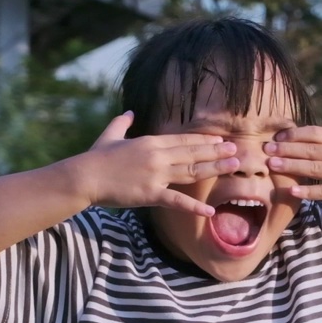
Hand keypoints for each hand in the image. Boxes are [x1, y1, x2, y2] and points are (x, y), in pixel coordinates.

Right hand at [83, 112, 239, 215]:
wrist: (84, 176)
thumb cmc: (95, 158)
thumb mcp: (110, 136)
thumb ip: (122, 123)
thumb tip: (128, 112)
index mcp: (150, 142)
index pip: (183, 140)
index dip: (204, 141)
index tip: (221, 140)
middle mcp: (157, 156)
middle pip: (193, 153)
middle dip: (217, 152)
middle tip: (237, 150)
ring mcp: (156, 175)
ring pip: (192, 172)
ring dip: (215, 169)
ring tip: (234, 167)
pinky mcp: (150, 194)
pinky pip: (176, 201)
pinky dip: (194, 206)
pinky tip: (209, 210)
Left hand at [264, 126, 321, 204]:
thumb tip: (295, 137)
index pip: (314, 133)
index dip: (293, 134)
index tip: (276, 137)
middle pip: (310, 150)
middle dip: (286, 150)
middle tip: (265, 149)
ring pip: (315, 169)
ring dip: (291, 167)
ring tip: (272, 166)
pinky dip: (308, 191)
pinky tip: (292, 191)